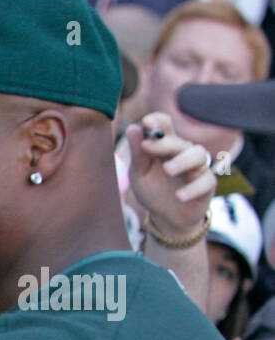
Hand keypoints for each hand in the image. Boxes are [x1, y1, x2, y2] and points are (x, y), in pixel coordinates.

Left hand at [125, 112, 215, 239]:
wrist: (165, 217)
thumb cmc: (152, 190)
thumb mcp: (139, 174)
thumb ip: (138, 153)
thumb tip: (132, 128)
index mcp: (165, 147)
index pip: (166, 126)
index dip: (158, 121)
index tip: (146, 122)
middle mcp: (184, 153)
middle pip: (179, 142)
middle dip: (164, 143)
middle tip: (147, 147)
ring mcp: (197, 168)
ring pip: (198, 155)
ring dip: (182, 161)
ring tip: (167, 170)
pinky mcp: (207, 185)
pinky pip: (206, 182)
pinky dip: (193, 188)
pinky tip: (179, 196)